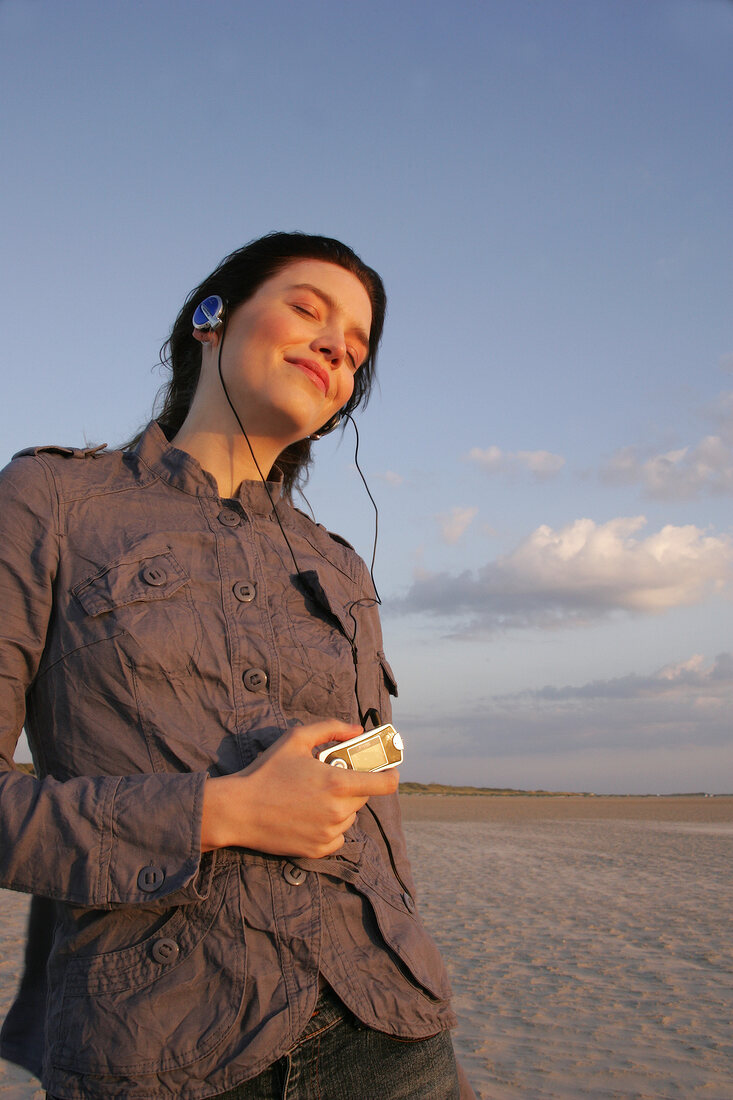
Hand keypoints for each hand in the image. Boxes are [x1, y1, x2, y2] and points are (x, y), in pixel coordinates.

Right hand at [200, 721, 398, 857]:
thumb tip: (357, 729)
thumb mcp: (296, 739)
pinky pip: (338, 836)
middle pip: (365, 797)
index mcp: (338, 783)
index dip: (391, 775)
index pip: (385, 784)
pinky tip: (310, 816)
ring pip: (350, 817)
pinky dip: (331, 826)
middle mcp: (338, 811)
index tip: (389, 770)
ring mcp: (329, 833)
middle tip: (332, 778)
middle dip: (354, 786)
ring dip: (342, 807)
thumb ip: (331, 728)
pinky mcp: (318, 850)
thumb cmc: (267, 771)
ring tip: (315, 797)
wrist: (239, 810)